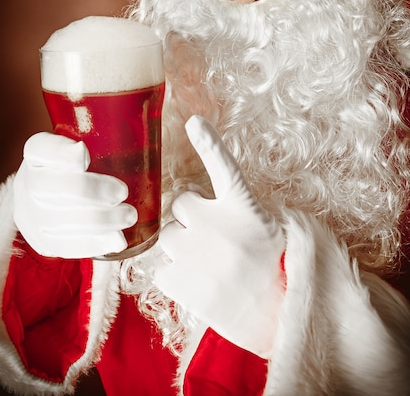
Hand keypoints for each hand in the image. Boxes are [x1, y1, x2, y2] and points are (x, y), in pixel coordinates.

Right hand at [13, 133, 136, 258]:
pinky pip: (65, 246)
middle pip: (48, 188)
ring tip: (129, 216)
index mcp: (37, 152)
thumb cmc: (85, 164)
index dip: (58, 152)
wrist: (54, 198)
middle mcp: (28, 182)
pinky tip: (117, 241)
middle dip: (88, 191)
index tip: (83, 153)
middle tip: (121, 193)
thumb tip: (147, 119)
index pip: (40, 148)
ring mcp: (31, 215)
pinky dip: (94, 244)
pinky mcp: (43, 241)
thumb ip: (107, 135)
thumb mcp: (89, 143)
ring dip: (99, 221)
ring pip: (58, 221)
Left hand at [154, 115, 285, 358]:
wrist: (280, 318)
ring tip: (206, 264)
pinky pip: (160, 268)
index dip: (209, 143)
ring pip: (167, 237)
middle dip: (191, 218)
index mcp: (244, 208)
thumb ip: (238, 209)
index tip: (195, 122)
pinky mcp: (182, 283)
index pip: (224, 166)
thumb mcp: (270, 228)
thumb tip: (203, 203)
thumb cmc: (276, 268)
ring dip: (181, 245)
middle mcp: (217, 225)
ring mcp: (196, 254)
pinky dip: (174, 273)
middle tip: (213, 239)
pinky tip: (197, 281)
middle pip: (180, 205)